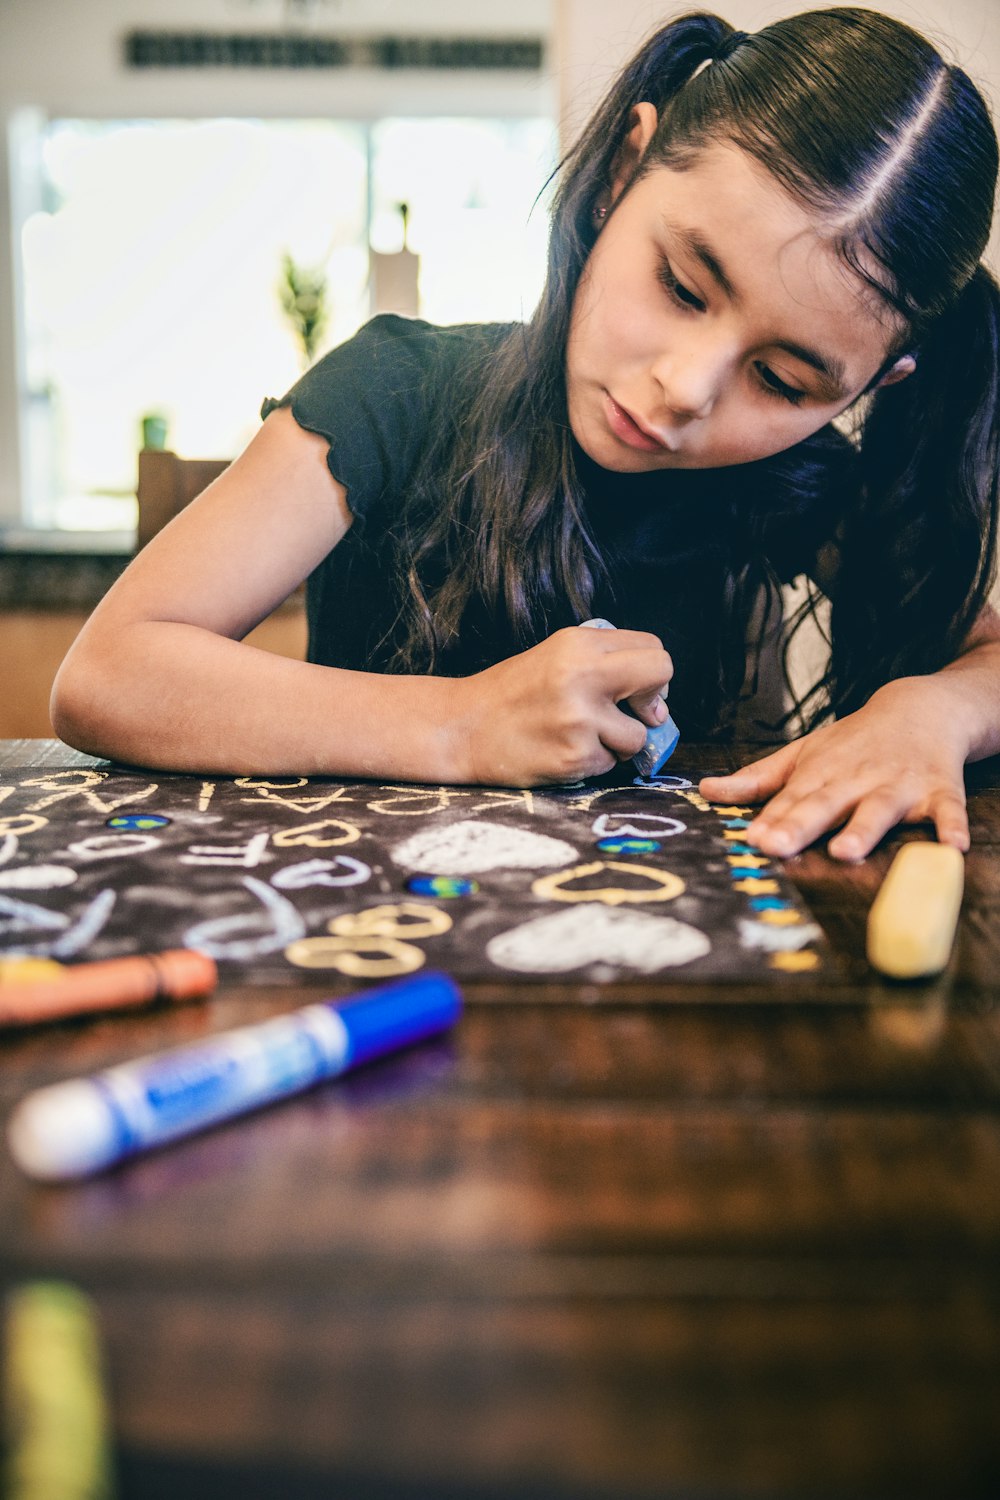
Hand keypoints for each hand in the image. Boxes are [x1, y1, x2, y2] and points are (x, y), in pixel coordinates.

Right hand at [452, 626, 672, 785]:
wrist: (462, 728)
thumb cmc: (512, 693)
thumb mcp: (556, 656)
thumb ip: (605, 663)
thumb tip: (659, 703)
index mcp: (579, 644)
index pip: (653, 649)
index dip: (650, 673)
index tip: (634, 689)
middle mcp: (583, 676)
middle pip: (661, 674)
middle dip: (654, 699)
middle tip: (635, 713)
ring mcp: (580, 719)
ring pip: (639, 735)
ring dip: (618, 741)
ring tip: (581, 735)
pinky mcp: (575, 756)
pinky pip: (610, 763)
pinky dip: (593, 761)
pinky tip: (563, 750)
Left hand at [699, 677, 970, 859]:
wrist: (920, 708)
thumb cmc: (854, 742)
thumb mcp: (803, 754)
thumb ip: (757, 779)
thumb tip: (705, 791)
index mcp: (821, 774)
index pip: (791, 800)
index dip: (772, 820)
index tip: (753, 839)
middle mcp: (856, 780)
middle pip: (826, 804)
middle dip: (802, 825)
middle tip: (779, 846)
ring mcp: (898, 785)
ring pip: (880, 809)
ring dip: (864, 829)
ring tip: (847, 851)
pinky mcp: (940, 791)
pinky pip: (948, 810)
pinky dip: (952, 826)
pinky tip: (952, 846)